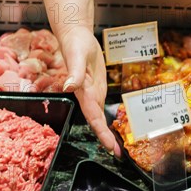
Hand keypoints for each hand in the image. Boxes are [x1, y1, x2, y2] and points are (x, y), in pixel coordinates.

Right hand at [60, 26, 120, 156]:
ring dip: (109, 132)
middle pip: (97, 123)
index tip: (110, 147)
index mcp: (82, 93)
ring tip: (120, 147)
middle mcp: (87, 97)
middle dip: (106, 139)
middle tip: (119, 154)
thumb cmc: (75, 44)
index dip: (101, 134)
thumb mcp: (77, 56)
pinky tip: (118, 126)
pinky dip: (110, 119)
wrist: (76, 36)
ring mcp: (93, 94)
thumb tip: (70, 86)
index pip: (93, 118)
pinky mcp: (98, 89)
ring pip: (100, 118)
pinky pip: (103, 108)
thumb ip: (75, 72)